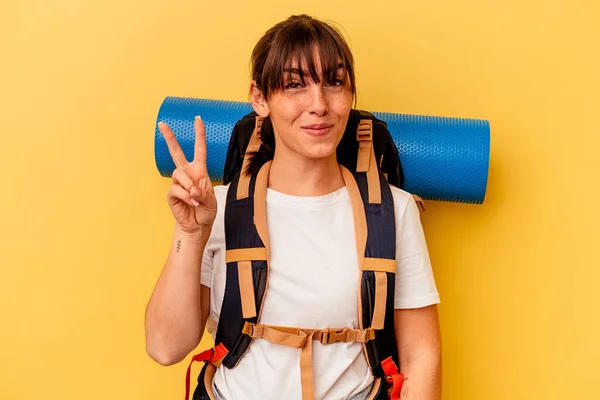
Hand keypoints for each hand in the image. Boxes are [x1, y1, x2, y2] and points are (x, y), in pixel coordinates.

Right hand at [158, 116, 216, 234]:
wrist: (198, 225)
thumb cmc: (206, 211)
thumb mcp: (212, 202)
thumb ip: (203, 194)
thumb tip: (192, 190)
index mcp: (199, 171)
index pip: (199, 149)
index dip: (199, 134)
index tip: (198, 119)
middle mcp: (187, 174)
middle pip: (177, 152)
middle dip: (170, 138)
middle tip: (162, 124)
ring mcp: (178, 183)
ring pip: (178, 174)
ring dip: (188, 185)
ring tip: (195, 198)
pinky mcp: (172, 194)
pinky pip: (176, 189)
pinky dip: (185, 196)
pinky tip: (191, 203)